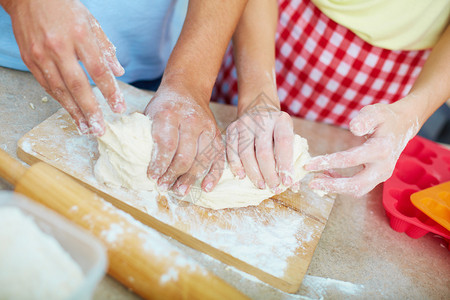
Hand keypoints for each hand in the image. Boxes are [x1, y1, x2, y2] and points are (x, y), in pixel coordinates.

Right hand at [5, 0, 124, 134]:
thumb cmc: (65, 8)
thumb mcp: (91, 22)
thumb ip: (106, 49)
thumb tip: (119, 72)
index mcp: (80, 35)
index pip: (98, 70)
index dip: (109, 91)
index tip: (119, 108)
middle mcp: (59, 47)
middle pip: (78, 85)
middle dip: (90, 110)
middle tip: (100, 129)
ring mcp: (41, 54)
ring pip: (59, 90)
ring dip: (73, 112)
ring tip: (85, 128)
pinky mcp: (29, 59)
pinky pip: (46, 85)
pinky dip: (59, 100)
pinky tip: (70, 111)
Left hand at [144, 87, 224, 195]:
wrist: (187, 90)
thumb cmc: (165, 106)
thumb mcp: (150, 113)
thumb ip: (147, 135)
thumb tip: (137, 162)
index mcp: (170, 114)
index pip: (167, 144)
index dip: (160, 164)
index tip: (153, 177)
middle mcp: (191, 120)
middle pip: (185, 155)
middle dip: (173, 175)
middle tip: (163, 186)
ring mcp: (207, 128)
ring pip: (202, 159)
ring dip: (190, 178)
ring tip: (180, 190)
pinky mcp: (217, 134)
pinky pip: (218, 157)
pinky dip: (214, 174)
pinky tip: (206, 187)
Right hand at [226, 98, 294, 192]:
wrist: (258, 107)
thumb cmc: (276, 129)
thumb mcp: (288, 136)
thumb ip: (292, 158)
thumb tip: (294, 186)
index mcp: (281, 120)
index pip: (283, 143)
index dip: (285, 164)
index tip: (287, 182)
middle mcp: (262, 120)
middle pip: (263, 151)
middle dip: (268, 173)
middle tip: (273, 187)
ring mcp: (244, 124)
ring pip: (246, 153)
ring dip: (253, 173)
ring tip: (260, 185)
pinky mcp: (232, 129)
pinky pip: (231, 151)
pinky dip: (236, 165)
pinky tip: (242, 176)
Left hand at [305, 102, 419, 196]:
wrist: (403, 126)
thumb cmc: (385, 118)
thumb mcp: (375, 112)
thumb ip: (364, 119)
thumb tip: (353, 128)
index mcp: (381, 149)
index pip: (350, 160)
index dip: (328, 162)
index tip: (308, 164)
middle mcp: (383, 167)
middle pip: (356, 184)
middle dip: (332, 186)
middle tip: (311, 183)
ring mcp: (382, 175)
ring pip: (357, 190)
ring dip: (335, 188)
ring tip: (316, 179)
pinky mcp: (377, 178)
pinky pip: (358, 187)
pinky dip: (341, 185)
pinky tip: (327, 175)